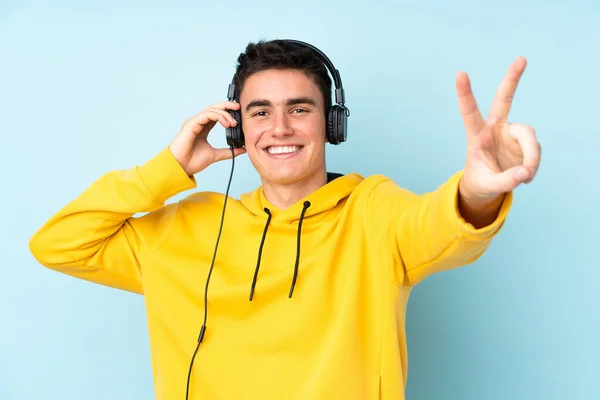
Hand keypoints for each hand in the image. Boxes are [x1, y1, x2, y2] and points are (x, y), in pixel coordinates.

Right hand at [169, 101, 245, 175]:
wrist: (181, 168)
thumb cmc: (192, 161)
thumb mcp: (215, 155)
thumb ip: (228, 152)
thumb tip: (242, 150)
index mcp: (203, 128)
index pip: (216, 114)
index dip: (227, 112)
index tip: (239, 114)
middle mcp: (198, 123)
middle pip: (214, 108)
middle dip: (227, 106)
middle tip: (238, 107)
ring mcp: (194, 122)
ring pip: (211, 110)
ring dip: (224, 114)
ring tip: (233, 123)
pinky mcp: (191, 124)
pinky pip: (206, 115)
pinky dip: (218, 116)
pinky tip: (226, 123)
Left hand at [456, 57, 540, 203]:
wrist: (487, 187)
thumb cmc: (481, 182)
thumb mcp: (488, 186)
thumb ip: (506, 180)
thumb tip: (525, 172)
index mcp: (476, 136)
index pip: (469, 112)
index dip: (465, 93)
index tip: (459, 73)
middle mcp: (494, 129)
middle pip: (504, 99)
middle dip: (513, 79)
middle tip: (522, 58)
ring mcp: (510, 133)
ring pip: (529, 137)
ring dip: (532, 157)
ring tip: (526, 175)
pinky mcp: (524, 141)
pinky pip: (535, 150)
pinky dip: (533, 164)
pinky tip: (525, 176)